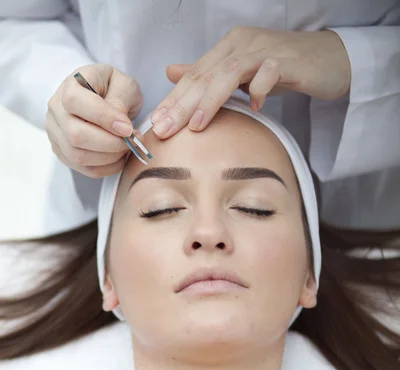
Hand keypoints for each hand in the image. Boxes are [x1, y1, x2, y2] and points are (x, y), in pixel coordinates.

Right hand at [46, 63, 144, 177]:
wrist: (104, 98)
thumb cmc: (113, 88)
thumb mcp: (123, 84)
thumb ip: (120, 100)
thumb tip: (120, 127)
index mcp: (70, 84)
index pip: (75, 101)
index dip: (103, 117)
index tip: (127, 128)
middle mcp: (56, 109)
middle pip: (75, 134)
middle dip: (110, 143)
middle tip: (131, 141)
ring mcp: (56, 132)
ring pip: (78, 155)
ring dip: (109, 157)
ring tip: (126, 148)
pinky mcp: (63, 152)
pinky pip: (83, 168)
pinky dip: (106, 168)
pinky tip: (119, 158)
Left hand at [150, 27, 350, 138]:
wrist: (329, 58)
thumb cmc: (283, 67)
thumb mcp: (241, 72)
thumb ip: (209, 74)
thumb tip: (172, 72)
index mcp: (228, 47)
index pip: (194, 75)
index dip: (173, 99)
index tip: (156, 124)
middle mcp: (242, 44)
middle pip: (206, 75)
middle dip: (181, 104)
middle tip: (164, 129)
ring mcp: (266, 50)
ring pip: (230, 72)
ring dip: (211, 100)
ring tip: (197, 126)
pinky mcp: (290, 61)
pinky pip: (269, 72)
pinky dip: (259, 89)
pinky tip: (254, 108)